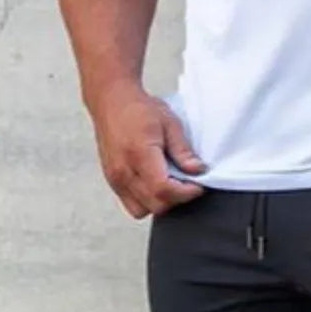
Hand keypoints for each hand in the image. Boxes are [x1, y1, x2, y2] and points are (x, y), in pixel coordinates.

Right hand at [91, 88, 205, 218]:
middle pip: (155, 204)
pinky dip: (146, 201)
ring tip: (171, 184)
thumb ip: (183, 150)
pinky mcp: (112, 181)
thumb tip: (197, 170)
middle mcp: (124, 171)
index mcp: (139, 154)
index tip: (198, 186)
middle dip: (176, 199)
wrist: (112, 102)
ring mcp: (115, 179)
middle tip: (188, 184)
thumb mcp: (169, 123)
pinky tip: (156, 183)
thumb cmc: (139, 108)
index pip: (163, 189)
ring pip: (142, 210)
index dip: (185, 193)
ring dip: (161, 203)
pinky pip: (131, 204)